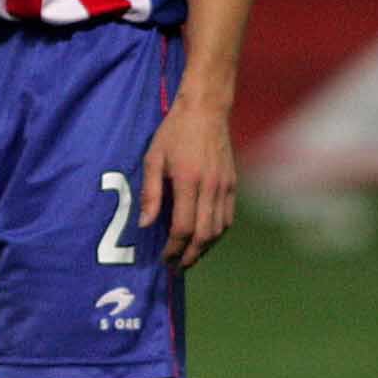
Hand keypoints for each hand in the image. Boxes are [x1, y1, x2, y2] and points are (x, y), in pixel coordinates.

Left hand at [138, 94, 237, 270]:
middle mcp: (211, 187)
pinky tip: (204, 239)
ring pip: (219, 229)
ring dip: (204, 248)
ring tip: (189, 257)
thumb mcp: (153, 158)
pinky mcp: (232, 184)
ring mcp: (225, 186)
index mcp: (189, 181)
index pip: (183, 227)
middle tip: (177, 267)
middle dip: (190, 255)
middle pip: (204, 234)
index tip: (164, 258)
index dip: (174, 248)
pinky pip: (227, 218)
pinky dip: (217, 233)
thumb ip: (151, 193)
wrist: (206, 110)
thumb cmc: (174, 132)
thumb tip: (145, 225)